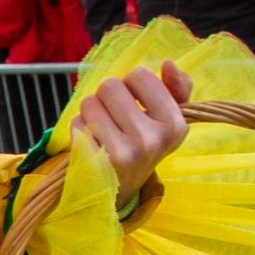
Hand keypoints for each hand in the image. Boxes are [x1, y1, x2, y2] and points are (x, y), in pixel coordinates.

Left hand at [74, 60, 191, 202]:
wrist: (120, 190)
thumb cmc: (143, 144)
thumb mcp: (167, 119)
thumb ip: (177, 88)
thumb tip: (168, 64)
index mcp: (174, 125)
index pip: (140, 75)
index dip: (132, 85)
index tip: (135, 103)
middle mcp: (151, 140)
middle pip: (110, 86)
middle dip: (107, 96)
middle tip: (114, 116)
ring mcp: (123, 154)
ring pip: (89, 102)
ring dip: (91, 111)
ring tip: (102, 129)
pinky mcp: (96, 164)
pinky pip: (77, 123)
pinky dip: (79, 128)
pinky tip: (92, 143)